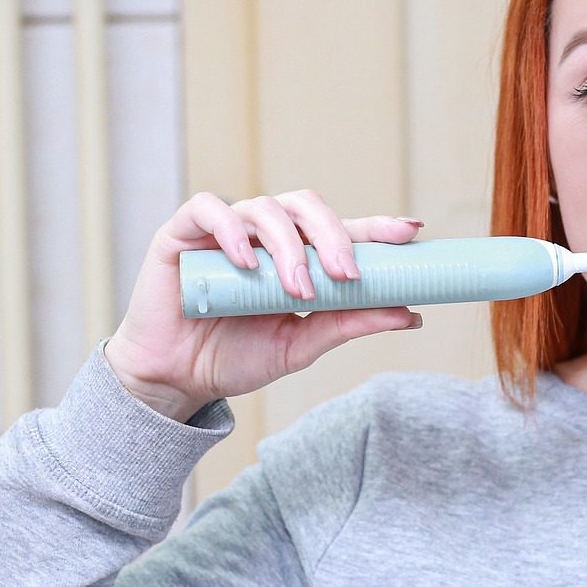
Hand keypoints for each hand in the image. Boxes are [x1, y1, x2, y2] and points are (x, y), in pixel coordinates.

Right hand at [103, 191, 426, 420]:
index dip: (376, 227)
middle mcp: (265, 236)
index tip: (411, 232)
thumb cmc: (235, 358)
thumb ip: (348, 324)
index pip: (342, 231)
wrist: (176, 379)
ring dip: (289, 247)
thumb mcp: (300, 346)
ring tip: (297, 291)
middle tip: (348, 276)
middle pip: (308, 208)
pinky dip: (232, 230)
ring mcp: (225, 230)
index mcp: (297, 257)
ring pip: (267, 208)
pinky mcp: (183, 233)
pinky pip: (210, 210)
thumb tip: (409, 313)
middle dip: (334, 237)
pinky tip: (246, 262)